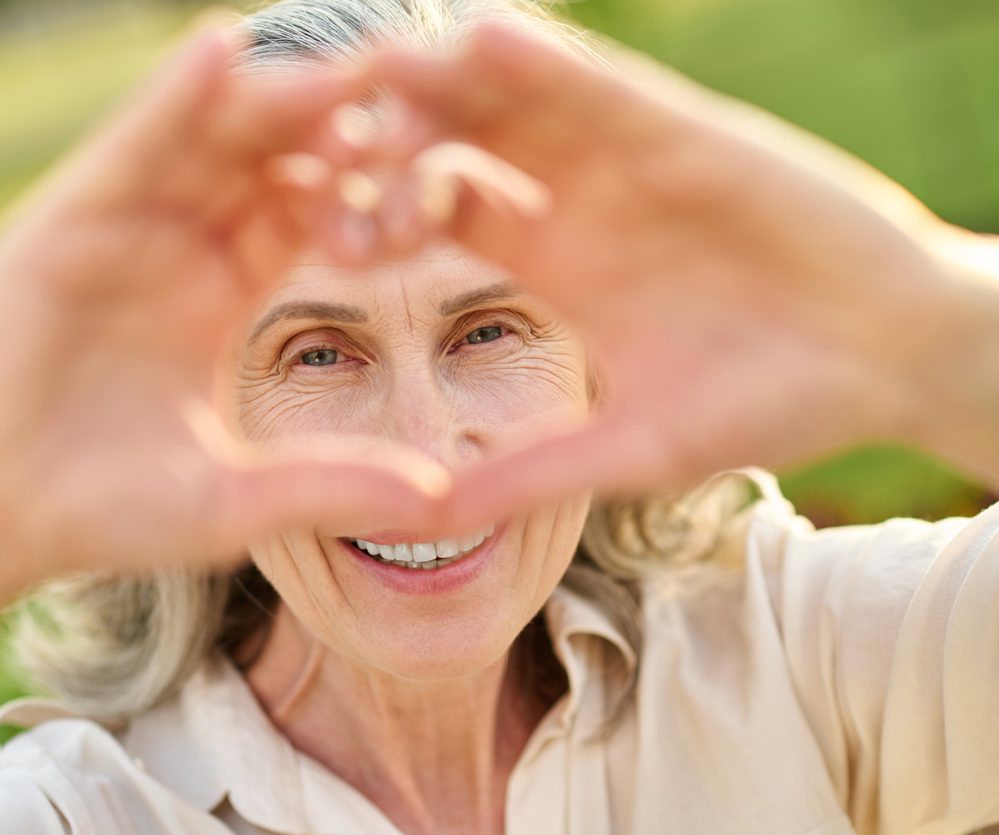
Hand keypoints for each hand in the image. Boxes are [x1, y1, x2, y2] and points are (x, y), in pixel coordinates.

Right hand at [0, 24, 445, 588]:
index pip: (306, 207)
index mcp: (224, 286)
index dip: (366, 184)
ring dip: (270, 98)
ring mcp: (116, 226)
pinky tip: (217, 53)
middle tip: (413, 86)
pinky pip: (122, 151)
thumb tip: (440, 504)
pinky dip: (167, 103)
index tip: (441, 168)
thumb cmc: (107, 513)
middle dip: (332, 121)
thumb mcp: (236, 498)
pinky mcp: (55, 227)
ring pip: (203, 138)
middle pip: (266, 155)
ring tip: (343, 69)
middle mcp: (176, 241)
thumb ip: (330, 485)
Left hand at [364, 22, 965, 519]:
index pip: (434, 210)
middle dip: (388, 135)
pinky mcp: (683, 130)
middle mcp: (571, 195)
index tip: (328, 236)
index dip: (374, 214)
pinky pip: (599, 80)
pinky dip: (543, 61)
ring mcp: (624, 156)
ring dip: (445, 81)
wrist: (888, 359)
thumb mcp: (632, 448)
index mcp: (546, 259)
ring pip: (510, 94)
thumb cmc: (768, 401)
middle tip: (326, 149)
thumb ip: (528, 476)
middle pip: (452, 136)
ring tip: (381, 77)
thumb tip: (422, 521)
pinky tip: (484, 44)